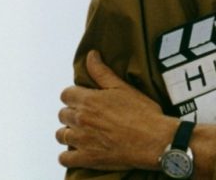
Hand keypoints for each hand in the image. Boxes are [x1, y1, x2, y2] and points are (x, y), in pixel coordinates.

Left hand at [56, 50, 178, 170]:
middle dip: (73, 113)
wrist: (154, 140)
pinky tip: (79, 150)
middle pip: (63, 114)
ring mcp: (82, 141)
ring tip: (84, 132)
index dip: (75, 95)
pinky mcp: (86, 159)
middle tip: (89, 115)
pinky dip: (69, 155)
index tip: (85, 98)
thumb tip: (90, 55)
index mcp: (88, 101)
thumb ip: (102, 72)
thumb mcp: (123, 87)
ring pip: (61, 135)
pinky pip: (65, 158)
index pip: (66, 94)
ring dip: (69, 132)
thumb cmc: (142, 112)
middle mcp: (81, 120)